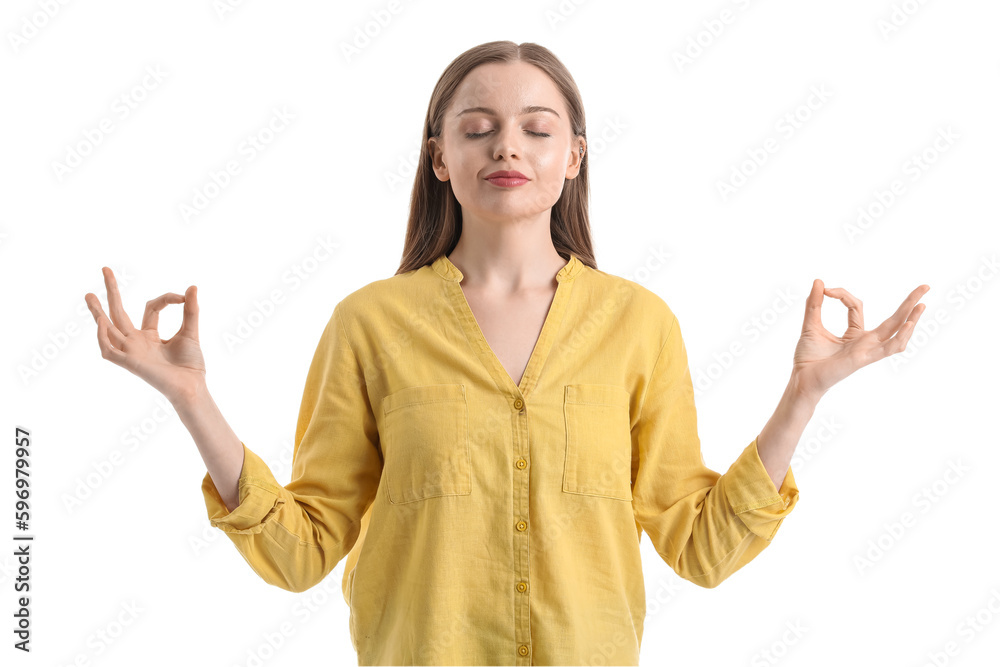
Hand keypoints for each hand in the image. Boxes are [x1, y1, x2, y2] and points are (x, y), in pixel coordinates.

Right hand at [85, 267, 206, 404]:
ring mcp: (131, 352)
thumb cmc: (190, 365)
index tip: (182, 298)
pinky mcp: (129, 363)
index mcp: (150, 335)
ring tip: (88, 294)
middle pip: (119, 313)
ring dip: (97, 313)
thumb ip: (190, 311)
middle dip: (112, 292)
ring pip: (108, 329)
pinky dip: (103, 337)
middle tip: (105, 268)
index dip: (165, 299)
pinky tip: (102, 321)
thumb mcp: (190, 331)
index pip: (151, 308)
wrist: (193, 386)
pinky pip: (109, 350)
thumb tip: (192, 287)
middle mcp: (136, 342)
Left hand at [791, 279, 929, 400]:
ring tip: (922, 304)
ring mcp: (868, 350)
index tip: (826, 290)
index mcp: (854, 334)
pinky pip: (888, 348)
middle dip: (909, 303)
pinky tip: (908, 324)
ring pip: (896, 332)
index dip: (843, 295)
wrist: (802, 378)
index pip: (857, 307)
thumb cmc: (808, 357)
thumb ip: (815, 304)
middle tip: (926, 286)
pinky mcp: (864, 358)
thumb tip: (819, 281)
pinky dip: (900, 337)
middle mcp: (866, 342)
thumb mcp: (811, 324)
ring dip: (911, 318)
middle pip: (893, 319)